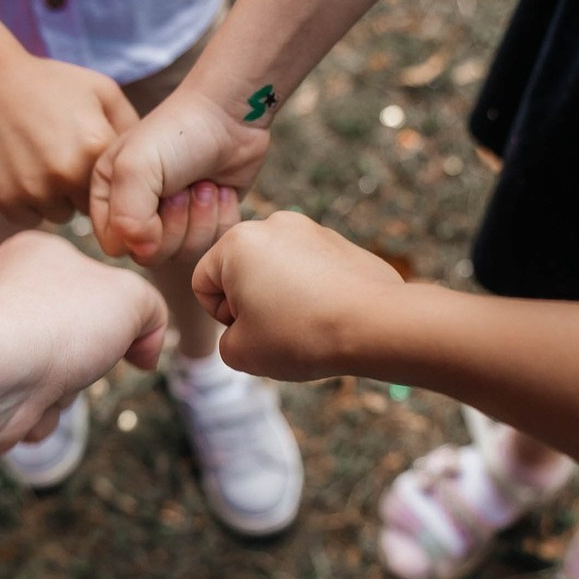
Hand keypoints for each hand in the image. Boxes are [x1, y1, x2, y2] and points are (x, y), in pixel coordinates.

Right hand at [0, 55, 137, 225]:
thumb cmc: (51, 83)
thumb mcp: (102, 91)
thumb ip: (133, 128)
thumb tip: (153, 167)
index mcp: (95, 147)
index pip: (123, 188)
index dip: (114, 179)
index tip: (104, 166)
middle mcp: (66, 174)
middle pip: (93, 207)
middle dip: (86, 190)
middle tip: (70, 160)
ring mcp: (34, 190)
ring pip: (62, 216)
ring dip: (59, 199)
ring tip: (47, 164)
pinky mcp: (7, 200)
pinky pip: (32, 217)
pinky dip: (31, 202)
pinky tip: (26, 171)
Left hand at [0, 232, 167, 453]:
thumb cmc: (58, 321)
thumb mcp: (133, 297)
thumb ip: (152, 312)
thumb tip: (142, 351)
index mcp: (39, 256)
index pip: (95, 288)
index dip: (118, 316)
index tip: (118, 327)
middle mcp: (11, 296)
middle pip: (80, 343)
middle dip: (87, 364)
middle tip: (79, 357)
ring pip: (60, 381)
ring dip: (65, 394)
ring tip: (46, 381)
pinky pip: (33, 410)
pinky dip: (39, 415)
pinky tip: (26, 402)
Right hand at [90, 85, 267, 263]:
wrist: (230, 115)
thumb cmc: (179, 132)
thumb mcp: (137, 166)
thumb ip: (127, 215)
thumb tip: (144, 250)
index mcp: (109, 195)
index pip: (114, 245)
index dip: (139, 231)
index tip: (159, 196)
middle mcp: (136, 210)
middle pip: (151, 255)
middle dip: (175, 223)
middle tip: (186, 188)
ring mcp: (172, 219)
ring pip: (183, 254)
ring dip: (200, 219)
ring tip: (205, 186)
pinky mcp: (204, 221)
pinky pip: (212, 246)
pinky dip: (221, 219)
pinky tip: (221, 191)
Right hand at [194, 212, 404, 380]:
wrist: (375, 324)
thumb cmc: (301, 335)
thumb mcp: (241, 354)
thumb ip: (226, 341)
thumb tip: (244, 331)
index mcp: (237, 242)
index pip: (203, 283)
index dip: (220, 317)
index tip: (252, 330)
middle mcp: (272, 224)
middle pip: (240, 272)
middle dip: (251, 304)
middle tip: (278, 331)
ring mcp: (310, 230)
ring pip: (276, 271)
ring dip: (281, 298)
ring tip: (305, 325)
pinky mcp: (340, 242)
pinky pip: (309, 270)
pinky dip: (311, 292)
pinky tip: (328, 316)